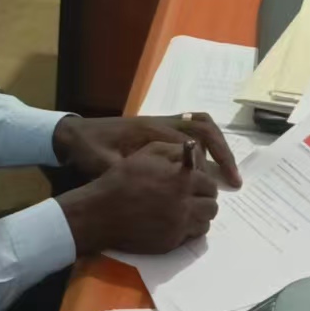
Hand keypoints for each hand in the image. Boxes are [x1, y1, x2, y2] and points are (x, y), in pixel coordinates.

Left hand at [54, 113, 242, 187]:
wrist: (75, 136)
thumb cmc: (88, 151)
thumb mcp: (103, 165)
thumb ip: (128, 173)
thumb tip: (152, 188)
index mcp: (152, 131)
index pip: (192, 142)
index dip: (211, 161)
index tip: (222, 183)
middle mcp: (162, 122)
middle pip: (204, 127)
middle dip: (223, 152)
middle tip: (234, 179)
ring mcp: (162, 122)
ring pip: (201, 125)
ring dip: (217, 145)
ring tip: (225, 171)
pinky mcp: (159, 128)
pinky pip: (191, 128)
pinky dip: (205, 144)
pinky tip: (205, 165)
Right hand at [57, 141, 219, 254]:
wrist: (100, 213)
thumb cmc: (121, 179)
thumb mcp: (147, 155)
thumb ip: (173, 152)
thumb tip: (192, 156)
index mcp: (182, 180)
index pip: (210, 184)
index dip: (204, 184)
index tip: (197, 185)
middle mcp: (185, 205)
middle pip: (212, 206)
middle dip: (205, 201)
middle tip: (194, 199)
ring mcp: (178, 226)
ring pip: (205, 224)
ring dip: (199, 217)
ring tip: (186, 212)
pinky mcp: (170, 243)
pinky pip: (190, 238)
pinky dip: (188, 230)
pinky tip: (175, 223)